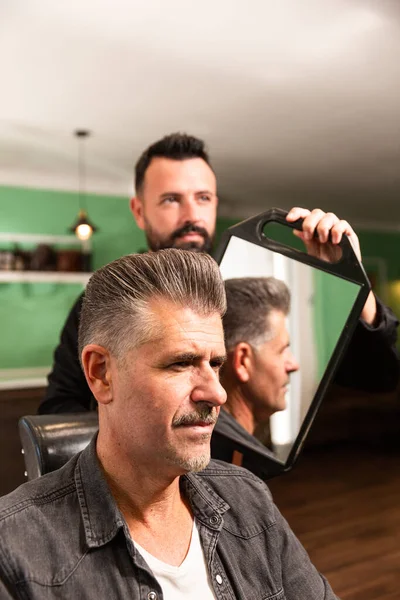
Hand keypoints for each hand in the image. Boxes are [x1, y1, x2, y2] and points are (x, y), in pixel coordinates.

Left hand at [286, 207, 376, 325]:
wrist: (341, 273)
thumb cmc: (327, 261)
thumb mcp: (312, 252)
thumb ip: (306, 240)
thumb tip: (296, 230)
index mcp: (314, 227)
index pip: (305, 214)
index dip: (297, 213)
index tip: (289, 219)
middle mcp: (324, 225)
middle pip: (316, 213)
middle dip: (310, 223)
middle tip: (309, 235)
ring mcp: (336, 227)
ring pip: (329, 216)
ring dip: (323, 227)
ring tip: (323, 240)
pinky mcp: (348, 233)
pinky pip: (343, 224)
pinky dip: (337, 231)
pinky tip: (334, 240)